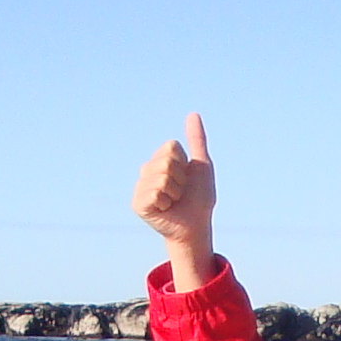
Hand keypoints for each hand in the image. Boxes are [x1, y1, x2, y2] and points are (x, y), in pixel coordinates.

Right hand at [133, 112, 217, 288]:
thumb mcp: (201, 165)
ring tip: (174, 201)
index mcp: (160, 160)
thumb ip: (197, 140)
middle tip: (180, 193)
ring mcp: (141, 187)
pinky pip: (154, 192)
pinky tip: (165, 210)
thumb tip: (193, 114)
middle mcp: (148, 171)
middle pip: (165, 160)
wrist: (196, 226)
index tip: (187, 178)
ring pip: (161, 176)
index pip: (171, 146)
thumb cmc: (199, 198)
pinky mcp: (138, 203)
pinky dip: (166, 202)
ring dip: (175, 192)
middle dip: (180, 178)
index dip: (184, 162)